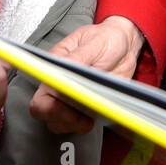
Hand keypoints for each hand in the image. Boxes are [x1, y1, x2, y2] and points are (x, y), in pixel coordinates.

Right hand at [30, 17, 144, 134]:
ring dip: (75, 124)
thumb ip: (78, 59)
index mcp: (55, 68)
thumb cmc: (106, 39)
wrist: (125, 44)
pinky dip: (86, 125)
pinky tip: (98, 113)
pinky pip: (78, 125)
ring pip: (59, 124)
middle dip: (64, 120)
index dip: (52, 108)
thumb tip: (62, 73)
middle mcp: (59, 86)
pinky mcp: (86, 107)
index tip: (73, 105)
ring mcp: (71, 99)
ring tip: (92, 115)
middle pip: (47, 115)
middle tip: (84, 116)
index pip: (40, 98)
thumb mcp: (94, 43)